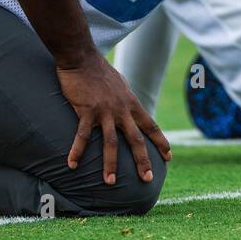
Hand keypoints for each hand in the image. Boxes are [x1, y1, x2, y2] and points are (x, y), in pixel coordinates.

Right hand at [57, 54, 170, 184]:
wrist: (82, 57)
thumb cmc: (99, 70)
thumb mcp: (120, 84)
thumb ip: (126, 99)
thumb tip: (130, 108)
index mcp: (131, 103)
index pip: (151, 125)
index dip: (160, 142)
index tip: (168, 156)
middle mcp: (121, 109)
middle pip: (136, 139)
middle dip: (143, 160)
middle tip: (148, 179)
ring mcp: (104, 111)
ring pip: (111, 143)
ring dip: (110, 164)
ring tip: (110, 182)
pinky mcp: (86, 111)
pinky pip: (81, 136)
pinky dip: (76, 151)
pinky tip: (71, 165)